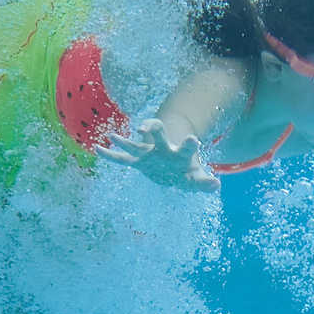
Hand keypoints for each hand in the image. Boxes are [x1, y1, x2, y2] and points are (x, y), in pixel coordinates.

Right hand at [96, 118, 219, 193]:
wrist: (175, 170)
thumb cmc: (188, 173)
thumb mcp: (197, 180)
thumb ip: (206, 183)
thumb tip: (216, 184)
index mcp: (181, 154)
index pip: (186, 147)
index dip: (188, 143)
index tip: (192, 139)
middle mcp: (164, 149)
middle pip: (159, 135)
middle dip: (153, 130)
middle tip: (145, 129)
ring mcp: (149, 154)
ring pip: (136, 145)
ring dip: (125, 141)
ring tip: (112, 135)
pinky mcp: (139, 162)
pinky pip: (123, 159)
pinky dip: (111, 155)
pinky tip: (97, 149)